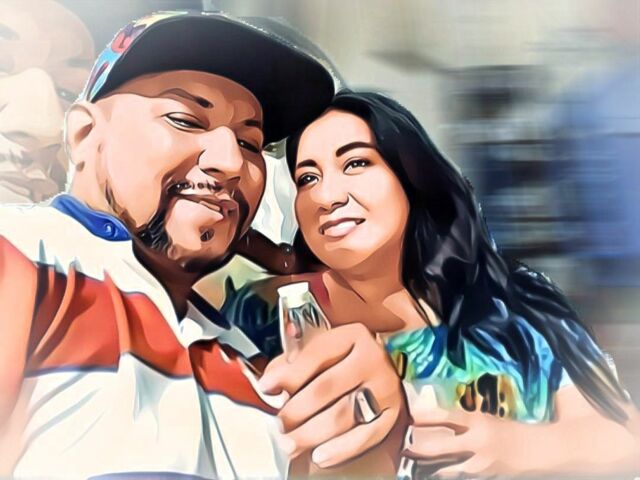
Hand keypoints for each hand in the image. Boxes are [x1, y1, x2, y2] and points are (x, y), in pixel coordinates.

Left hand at [258, 322, 406, 470]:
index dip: (287, 374)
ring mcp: (384, 388)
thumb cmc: (350, 358)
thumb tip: (272, 380)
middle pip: (326, 388)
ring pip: (343, 415)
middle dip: (296, 410)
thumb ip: (295, 361)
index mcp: (352, 336)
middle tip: (280, 423)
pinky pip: (365, 437)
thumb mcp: (324, 348)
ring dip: (311, 433)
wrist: (392, 366)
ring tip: (291, 443)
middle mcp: (372, 359)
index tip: (267, 387)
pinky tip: (320, 455)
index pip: (316, 354)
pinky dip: (340, 449)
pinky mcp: (391, 415)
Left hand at [404, 401, 534, 477]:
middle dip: (420, 445)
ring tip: (411, 462)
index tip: (412, 413)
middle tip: (405, 442)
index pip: (448, 415)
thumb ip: (471, 411)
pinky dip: (448, 473)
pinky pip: (461, 476)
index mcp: (481, 421)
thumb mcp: (495, 413)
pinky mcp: (486, 476)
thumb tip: (447, 398)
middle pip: (441, 446)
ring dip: (430, 465)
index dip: (428, 415)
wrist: (544, 450)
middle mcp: (478, 442)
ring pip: (448, 468)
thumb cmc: (518, 427)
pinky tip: (433, 472)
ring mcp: (481, 464)